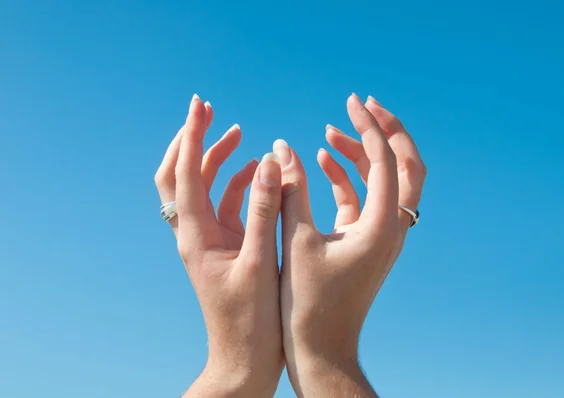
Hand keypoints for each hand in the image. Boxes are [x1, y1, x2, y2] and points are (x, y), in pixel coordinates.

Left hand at [155, 95, 283, 396]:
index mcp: (195, 236)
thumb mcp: (260, 263)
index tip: (200, 105)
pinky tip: (257, 172)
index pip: (185, 174)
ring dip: (218, 159)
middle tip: (209, 111)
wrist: (244, 359)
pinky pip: (227, 205)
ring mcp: (210, 239)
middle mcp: (195, 233)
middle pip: (180, 175)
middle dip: (192, 140)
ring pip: (204, 187)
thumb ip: (264, 212)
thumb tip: (267, 164)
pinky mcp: (226, 246)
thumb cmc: (251, 321)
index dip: (191, 136)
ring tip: (240, 134)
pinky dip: (239, 184)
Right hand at [275, 94, 425, 395]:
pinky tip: (322, 161)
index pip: (386, 161)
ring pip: (384, 181)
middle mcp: (391, 228)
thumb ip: (290, 192)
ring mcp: (381, 234)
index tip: (352, 102)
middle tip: (363, 105)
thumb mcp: (295, 241)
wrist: (321, 348)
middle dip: (387, 132)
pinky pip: (364, 199)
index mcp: (382, 227)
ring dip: (361, 154)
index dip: (370, 127)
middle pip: (407, 166)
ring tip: (329, 132)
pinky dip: (347, 178)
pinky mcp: (365, 240)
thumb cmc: (308, 304)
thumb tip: (282, 149)